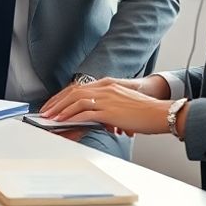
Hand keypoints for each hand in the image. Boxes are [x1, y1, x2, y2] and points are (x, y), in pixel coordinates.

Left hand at [39, 78, 173, 135]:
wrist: (160, 114)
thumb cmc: (144, 112)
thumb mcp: (122, 104)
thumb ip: (107, 107)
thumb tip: (96, 118)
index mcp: (107, 84)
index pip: (78, 87)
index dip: (63, 96)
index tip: (53, 104)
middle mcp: (105, 88)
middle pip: (73, 92)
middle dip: (57, 102)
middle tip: (45, 111)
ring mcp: (107, 98)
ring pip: (76, 101)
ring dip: (61, 110)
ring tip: (50, 117)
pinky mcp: (110, 110)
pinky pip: (85, 112)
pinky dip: (72, 116)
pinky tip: (64, 121)